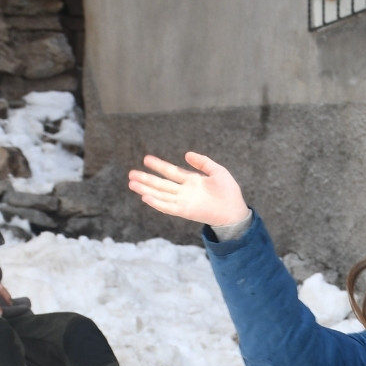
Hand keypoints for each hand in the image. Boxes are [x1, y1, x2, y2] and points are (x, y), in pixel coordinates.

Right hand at [127, 152, 249, 227]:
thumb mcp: (217, 171)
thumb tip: (186, 154)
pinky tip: (145, 197)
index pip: (171, 171)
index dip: (159, 165)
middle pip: (161, 184)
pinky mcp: (184, 211)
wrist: (235, 210)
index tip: (146, 159)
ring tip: (132, 184)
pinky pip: (167, 207)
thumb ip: (202, 162)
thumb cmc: (229, 191)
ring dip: (146, 190)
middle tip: (131, 173)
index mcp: (191, 180)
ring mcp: (183, 201)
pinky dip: (156, 203)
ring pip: (160, 194)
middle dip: (146, 179)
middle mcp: (184, 191)